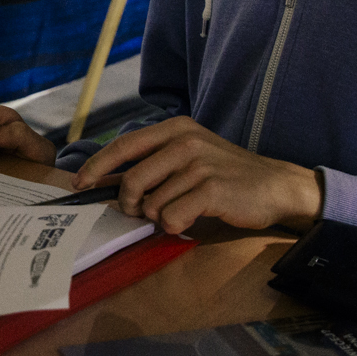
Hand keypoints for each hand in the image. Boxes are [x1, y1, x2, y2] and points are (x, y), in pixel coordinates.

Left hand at [72, 116, 322, 234]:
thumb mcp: (190, 155)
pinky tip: (192, 220)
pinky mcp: (211, 190)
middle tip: (140, 213)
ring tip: (180, 211)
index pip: (124, 146)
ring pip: (152, 204)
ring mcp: (199, 165)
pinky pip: (172, 218)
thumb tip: (107, 181)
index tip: (80, 183)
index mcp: (176, 129)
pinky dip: (176, 226)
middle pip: (132, 180)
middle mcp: (185, 141)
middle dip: (130, 204)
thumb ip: (154, 163)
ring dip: (159, 217)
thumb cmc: (227, 175)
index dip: (97, 166)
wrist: (276, 186)